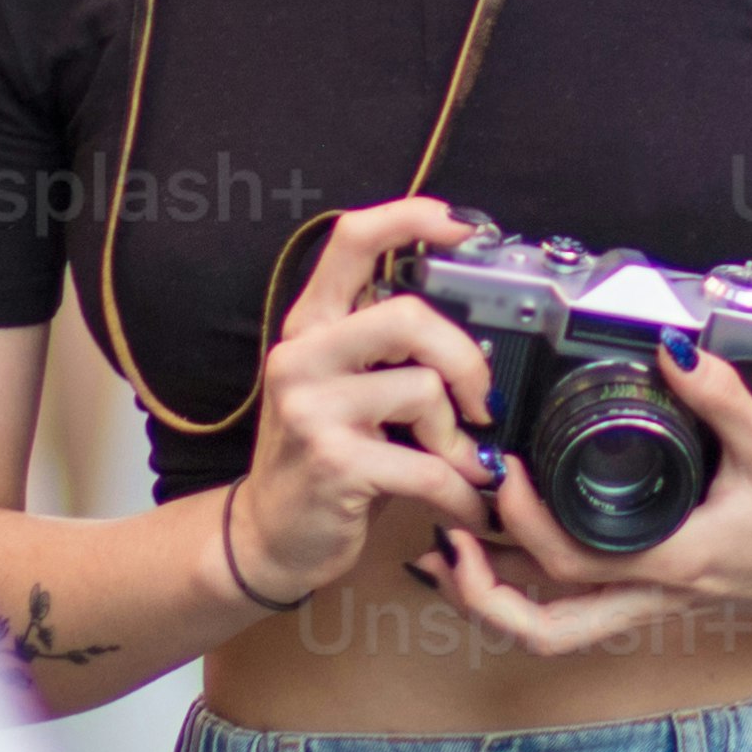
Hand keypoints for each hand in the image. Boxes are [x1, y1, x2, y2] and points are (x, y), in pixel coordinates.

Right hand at [215, 199, 495, 618]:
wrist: (269, 534)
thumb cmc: (326, 454)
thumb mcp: (344, 386)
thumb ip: (389, 349)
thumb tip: (478, 331)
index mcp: (311, 325)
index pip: (351, 241)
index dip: (410, 217)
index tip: (462, 226)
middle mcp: (302, 355)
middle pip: (407, 316)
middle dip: (464, 360)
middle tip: (482, 401)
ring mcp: (312, 409)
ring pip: (423, 392)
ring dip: (457, 437)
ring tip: (458, 463)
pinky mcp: (333, 463)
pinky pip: (427, 467)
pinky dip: (461, 491)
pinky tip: (466, 503)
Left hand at [422, 346, 751, 658]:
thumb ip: (720, 394)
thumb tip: (671, 345)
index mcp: (678, 562)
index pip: (576, 563)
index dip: (524, 524)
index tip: (500, 472)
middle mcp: (655, 595)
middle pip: (547, 629)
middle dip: (483, 593)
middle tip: (441, 537)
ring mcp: (649, 603)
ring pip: (555, 631)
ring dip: (495, 601)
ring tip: (446, 552)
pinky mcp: (650, 593)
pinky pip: (574, 610)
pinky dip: (525, 590)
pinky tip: (497, 551)